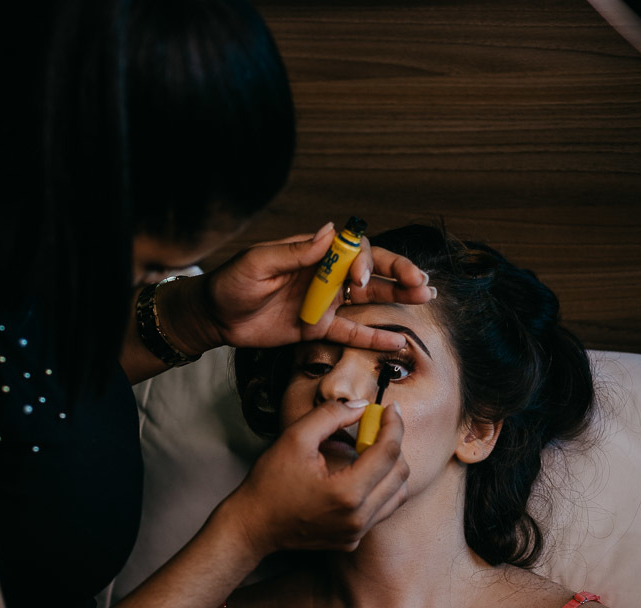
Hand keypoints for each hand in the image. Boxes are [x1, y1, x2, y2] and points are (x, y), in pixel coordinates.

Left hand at [162, 222, 433, 355]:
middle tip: (420, 281)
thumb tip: (331, 230)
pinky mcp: (319, 329)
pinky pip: (352, 334)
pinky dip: (374, 339)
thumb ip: (296, 252)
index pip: (353, 250)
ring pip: (370, 299)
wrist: (215, 317)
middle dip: (398, 273)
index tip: (360, 280)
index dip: (366, 262)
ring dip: (398, 296)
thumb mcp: (258, 263)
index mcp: (314, 254)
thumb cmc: (232, 283)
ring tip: (425, 296)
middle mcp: (326, 276)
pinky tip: (397, 342)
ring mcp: (326, 303)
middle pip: (372, 271)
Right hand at [220, 399, 409, 559]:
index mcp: (347, 492)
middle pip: (400, 474)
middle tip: (376, 427)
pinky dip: (378, 489)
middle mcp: (358, 517)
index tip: (390, 410)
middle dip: (393, 445)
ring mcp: (356, 532)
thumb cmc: (269, 484)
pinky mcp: (351, 540)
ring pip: (396, 494)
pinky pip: (380, 510)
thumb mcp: (295, 438)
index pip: (388, 452)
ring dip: (390, 468)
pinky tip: (359, 475)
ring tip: (369, 451)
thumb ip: (330, 415)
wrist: (253, 525)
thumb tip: (360, 407)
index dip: (393, 425)